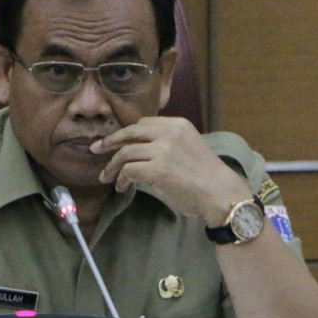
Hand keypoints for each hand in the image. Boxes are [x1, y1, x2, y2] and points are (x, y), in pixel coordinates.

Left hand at [91, 116, 249, 224]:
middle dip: (110, 141)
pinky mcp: (158, 169)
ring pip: (125, 152)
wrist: (220, 193)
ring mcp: (163, 150)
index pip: (143, 123)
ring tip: (106, 176)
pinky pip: (129, 170)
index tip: (114, 141)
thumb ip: (166, 144)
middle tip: (96, 150)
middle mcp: (170, 133)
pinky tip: (121, 186)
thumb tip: (138, 151)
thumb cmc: (206, 176)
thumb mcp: (188, 148)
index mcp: (178, 125)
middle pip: (130, 132)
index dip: (126, 133)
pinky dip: (121, 178)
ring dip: (112, 166)